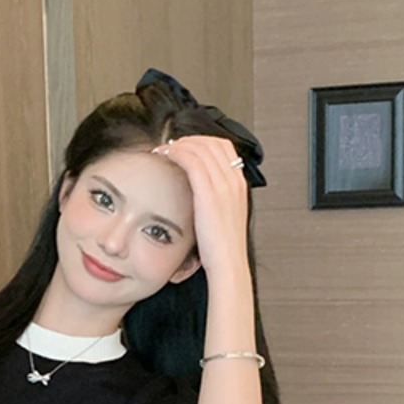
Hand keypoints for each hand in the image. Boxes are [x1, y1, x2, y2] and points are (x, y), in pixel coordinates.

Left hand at [153, 134, 250, 281]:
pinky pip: (192, 160)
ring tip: (164, 151)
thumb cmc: (222, 247)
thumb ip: (216, 200)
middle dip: (189, 140)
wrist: (228, 263)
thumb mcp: (224, 217)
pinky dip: (177, 153)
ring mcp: (223, 185)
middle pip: (213, 143)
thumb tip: (199, 192)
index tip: (186, 146)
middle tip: (171, 146)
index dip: (203, 142)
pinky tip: (165, 157)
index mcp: (239, 185)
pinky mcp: (209, 192)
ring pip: (201, 148)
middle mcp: (233, 181)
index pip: (224, 147)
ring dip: (179, 145)